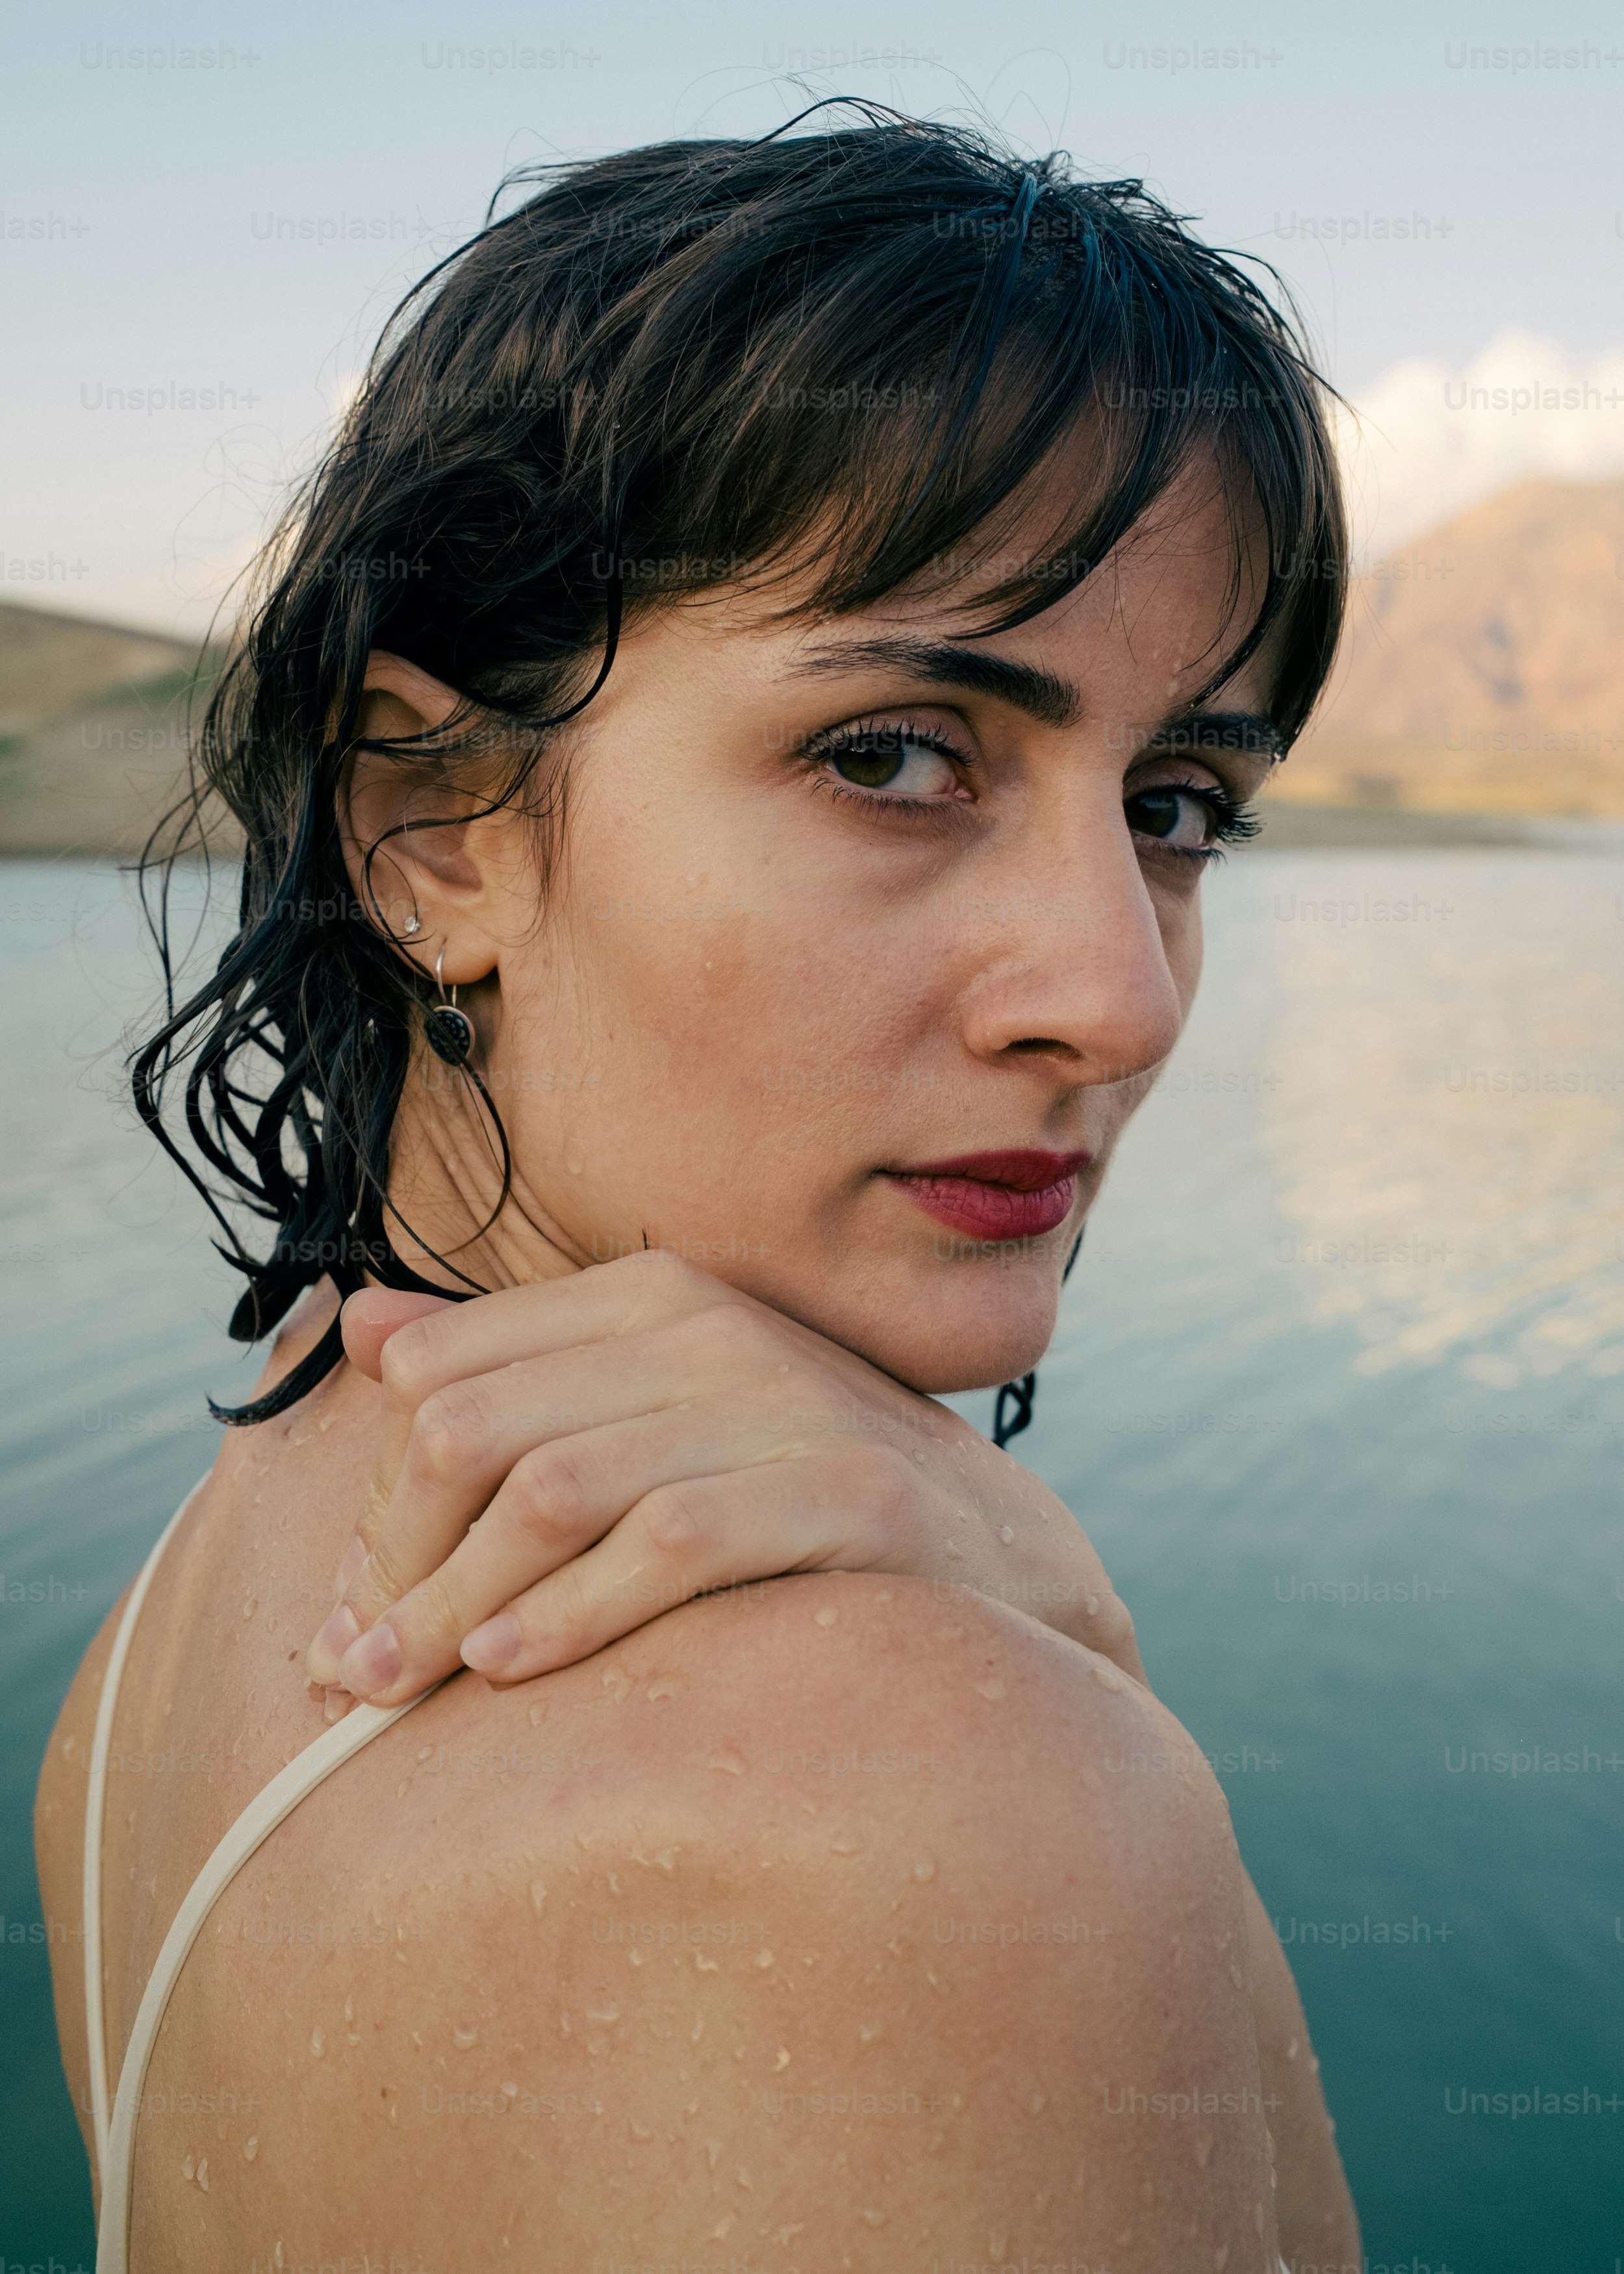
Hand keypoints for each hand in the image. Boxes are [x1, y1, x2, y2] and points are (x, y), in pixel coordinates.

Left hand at [304, 1249, 1141, 1710]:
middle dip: (395, 1560)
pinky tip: (514, 1666)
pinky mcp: (841, 1490)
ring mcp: (777, 1403)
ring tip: (402, 1683)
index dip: (378, 1491)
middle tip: (351, 1667)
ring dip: (454, 1602)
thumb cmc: (797, 1493)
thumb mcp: (660, 1408)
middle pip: (476, 1430)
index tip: (353, 1598)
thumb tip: (362, 1329)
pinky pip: (668, 1543)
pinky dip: (571, 1611)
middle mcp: (706, 1327)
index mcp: (649, 1295)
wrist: (1002, 1553)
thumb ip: (518, 1367)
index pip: (444, 1370)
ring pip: (552, 1488)